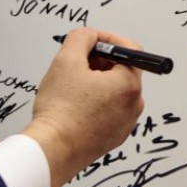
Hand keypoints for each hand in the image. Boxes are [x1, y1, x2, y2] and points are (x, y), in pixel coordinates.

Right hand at [22, 27, 145, 186]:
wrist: (52, 150)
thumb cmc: (60, 110)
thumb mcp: (66, 61)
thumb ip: (81, 38)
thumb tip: (89, 35)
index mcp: (129, 84)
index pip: (129, 49)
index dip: (107, 39)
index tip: (90, 41)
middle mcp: (134, 105)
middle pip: (122, 70)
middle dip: (100, 61)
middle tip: (76, 63)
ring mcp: (125, 123)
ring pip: (114, 91)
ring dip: (96, 82)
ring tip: (71, 88)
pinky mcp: (114, 136)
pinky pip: (109, 110)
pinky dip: (95, 103)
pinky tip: (74, 106)